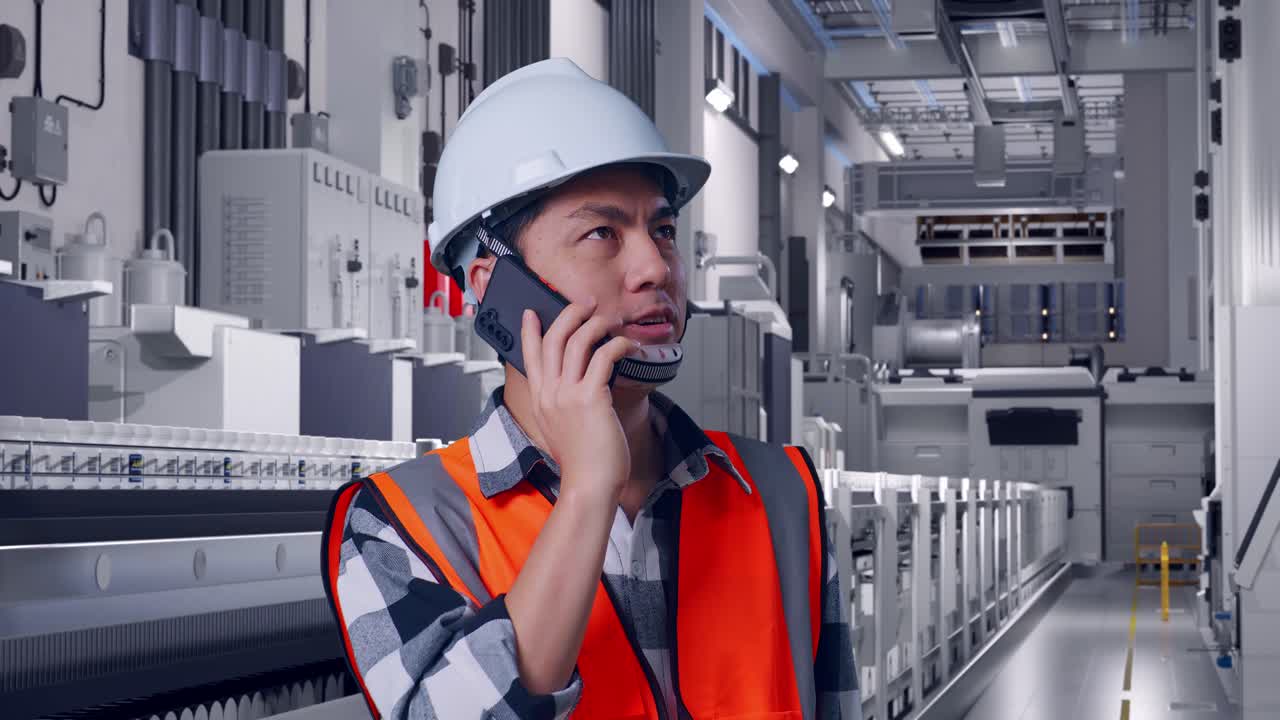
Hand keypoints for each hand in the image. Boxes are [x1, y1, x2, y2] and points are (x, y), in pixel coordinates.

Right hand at [520, 301, 636, 502]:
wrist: (589, 485)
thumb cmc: (582, 463)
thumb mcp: (559, 430)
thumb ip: (559, 406)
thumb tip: (574, 388)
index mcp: (539, 400)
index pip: (529, 356)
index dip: (529, 331)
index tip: (531, 313)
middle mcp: (549, 393)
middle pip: (553, 339)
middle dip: (569, 315)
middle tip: (585, 305)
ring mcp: (567, 395)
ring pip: (577, 341)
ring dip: (596, 324)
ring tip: (609, 321)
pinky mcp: (591, 398)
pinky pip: (604, 356)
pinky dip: (618, 344)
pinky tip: (628, 346)